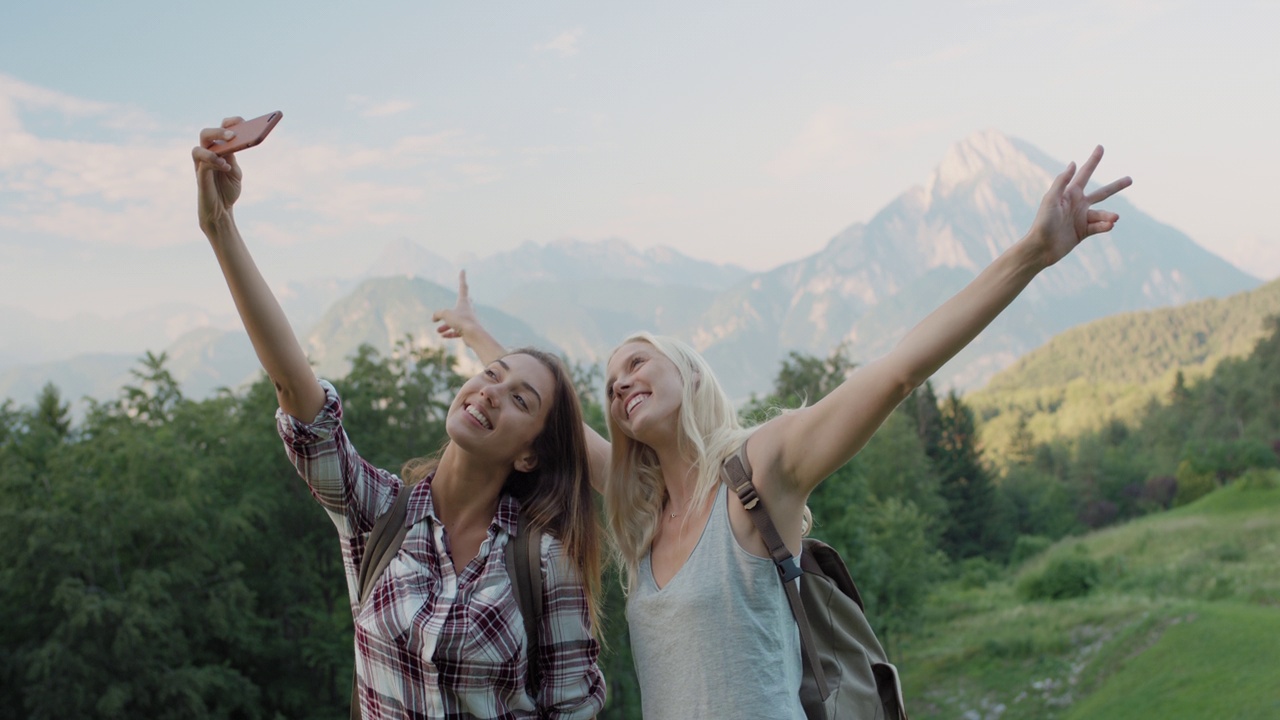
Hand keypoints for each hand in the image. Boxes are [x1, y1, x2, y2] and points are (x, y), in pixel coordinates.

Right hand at [192, 117, 244, 233]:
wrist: (221, 210)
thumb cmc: (227, 190)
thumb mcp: (235, 172)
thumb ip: (233, 158)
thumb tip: (236, 144)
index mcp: (218, 150)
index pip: (221, 130)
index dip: (230, 123)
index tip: (243, 121)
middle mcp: (207, 154)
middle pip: (206, 134)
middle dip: (220, 131)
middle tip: (234, 135)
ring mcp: (201, 164)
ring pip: (198, 147)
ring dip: (214, 146)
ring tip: (229, 148)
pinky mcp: (200, 176)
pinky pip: (203, 164)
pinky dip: (215, 162)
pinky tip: (226, 166)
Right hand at [433, 270, 478, 338]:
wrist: (474, 335)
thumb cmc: (461, 321)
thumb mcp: (446, 314)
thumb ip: (438, 313)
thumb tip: (434, 318)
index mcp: (464, 302)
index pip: (463, 286)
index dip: (462, 278)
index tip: (463, 270)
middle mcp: (467, 310)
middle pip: (464, 302)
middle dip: (461, 300)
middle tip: (464, 296)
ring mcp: (468, 320)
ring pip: (457, 320)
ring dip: (447, 325)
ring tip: (438, 331)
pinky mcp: (468, 330)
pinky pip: (458, 331)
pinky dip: (450, 333)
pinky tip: (443, 336)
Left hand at [1029, 145, 1131, 267]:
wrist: (1041, 248)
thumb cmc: (1043, 222)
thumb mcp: (1051, 199)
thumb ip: (1062, 181)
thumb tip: (1073, 163)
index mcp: (1070, 193)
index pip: (1085, 173)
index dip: (1093, 160)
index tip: (1101, 147)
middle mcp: (1078, 204)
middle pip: (1102, 193)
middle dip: (1116, 186)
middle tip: (1130, 179)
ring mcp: (1081, 218)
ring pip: (1102, 214)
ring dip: (1109, 216)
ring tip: (1114, 218)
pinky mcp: (1083, 232)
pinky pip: (1098, 227)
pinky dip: (1104, 226)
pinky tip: (1109, 226)